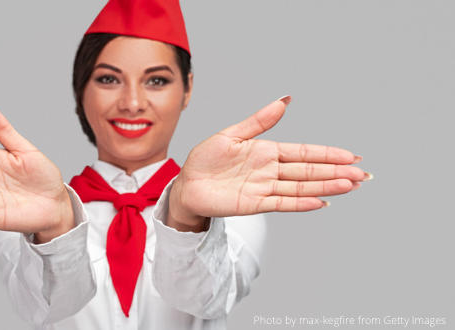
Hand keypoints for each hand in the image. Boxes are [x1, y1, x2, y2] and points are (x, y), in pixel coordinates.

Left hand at [167, 96, 370, 230]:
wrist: (186, 185)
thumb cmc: (205, 160)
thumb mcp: (231, 135)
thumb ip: (259, 122)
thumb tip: (284, 101)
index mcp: (267, 152)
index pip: (304, 152)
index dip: (327, 154)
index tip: (351, 155)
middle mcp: (270, 171)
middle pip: (308, 171)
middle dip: (336, 172)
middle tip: (363, 175)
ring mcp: (263, 188)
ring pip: (300, 188)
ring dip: (325, 187)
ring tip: (350, 186)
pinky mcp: (253, 203)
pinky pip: (281, 203)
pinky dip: (301, 203)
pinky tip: (321, 201)